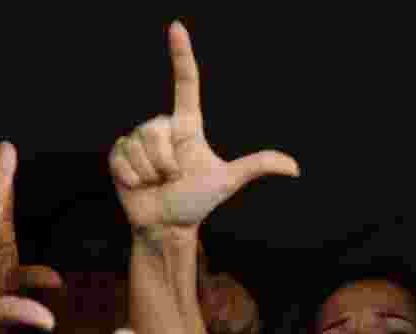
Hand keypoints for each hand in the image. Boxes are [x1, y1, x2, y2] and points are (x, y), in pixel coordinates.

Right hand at [110, 21, 298, 230]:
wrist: (168, 225)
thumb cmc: (197, 200)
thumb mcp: (228, 181)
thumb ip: (257, 167)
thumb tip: (296, 168)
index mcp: (187, 125)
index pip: (186, 84)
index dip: (181, 55)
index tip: (177, 27)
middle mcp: (162, 127)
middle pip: (156, 127)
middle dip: (166, 161)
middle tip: (173, 177)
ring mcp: (138, 139)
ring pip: (140, 143)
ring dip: (150, 171)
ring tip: (158, 181)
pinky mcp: (119, 154)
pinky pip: (123, 157)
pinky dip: (133, 177)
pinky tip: (140, 185)